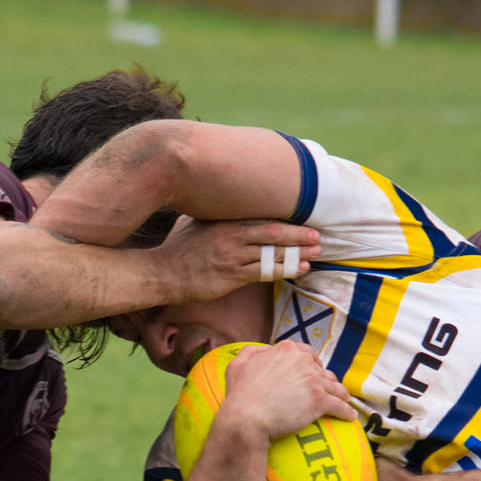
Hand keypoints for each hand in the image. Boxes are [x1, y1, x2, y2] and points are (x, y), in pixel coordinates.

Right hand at [156, 217, 321, 301]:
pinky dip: (285, 269)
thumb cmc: (177, 248)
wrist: (163, 272)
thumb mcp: (194, 221)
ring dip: (297, 253)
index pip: (262, 216)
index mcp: (225, 220)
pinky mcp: (232, 276)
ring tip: (316, 252)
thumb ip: (213, 214)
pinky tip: (300, 268)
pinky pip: (266, 272)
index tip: (303, 218)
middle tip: (317, 235)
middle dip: (298, 234)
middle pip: (273, 232)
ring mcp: (233, 256)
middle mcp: (232, 235)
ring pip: (273, 252)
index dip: (285, 219)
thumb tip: (222, 204)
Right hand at [217, 340, 359, 442]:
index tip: (312, 371)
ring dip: (339, 393)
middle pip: (322, 369)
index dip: (311, 362)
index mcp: (286, 350)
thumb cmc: (240, 394)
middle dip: (325, 378)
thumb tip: (265, 349)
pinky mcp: (320, 401)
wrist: (247, 418)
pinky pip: (339, 405)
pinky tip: (349, 416)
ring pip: (334, 386)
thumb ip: (252, 351)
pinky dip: (346, 411)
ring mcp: (313, 381)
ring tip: (343, 400)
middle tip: (325, 388)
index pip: (306, 352)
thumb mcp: (237, 364)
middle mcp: (303, 362)